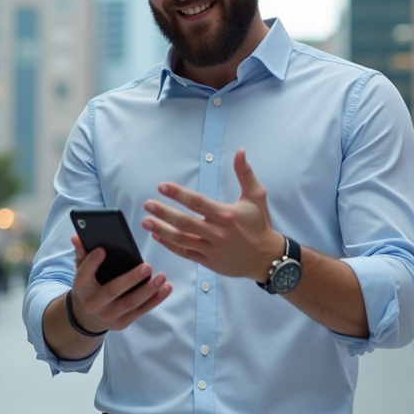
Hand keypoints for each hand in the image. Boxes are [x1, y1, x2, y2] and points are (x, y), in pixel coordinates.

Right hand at [69, 234, 171, 332]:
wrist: (88, 318)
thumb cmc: (89, 287)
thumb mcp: (82, 271)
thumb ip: (82, 253)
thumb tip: (77, 236)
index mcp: (82, 288)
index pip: (84, 275)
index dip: (92, 263)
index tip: (102, 250)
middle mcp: (93, 304)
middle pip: (112, 290)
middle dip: (131, 279)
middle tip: (147, 266)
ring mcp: (109, 315)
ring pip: (130, 302)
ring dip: (148, 290)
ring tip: (161, 277)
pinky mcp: (123, 322)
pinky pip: (141, 310)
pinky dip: (155, 299)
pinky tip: (166, 288)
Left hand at [142, 149, 283, 281]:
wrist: (267, 257)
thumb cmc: (260, 225)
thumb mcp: (256, 196)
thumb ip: (245, 173)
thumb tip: (240, 151)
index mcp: (226, 216)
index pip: (197, 202)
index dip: (178, 194)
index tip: (162, 187)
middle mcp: (217, 233)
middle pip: (184, 222)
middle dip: (164, 213)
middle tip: (148, 205)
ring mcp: (212, 250)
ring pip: (181, 239)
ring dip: (162, 230)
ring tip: (146, 221)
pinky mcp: (209, 262)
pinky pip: (185, 253)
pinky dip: (170, 245)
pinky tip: (158, 236)